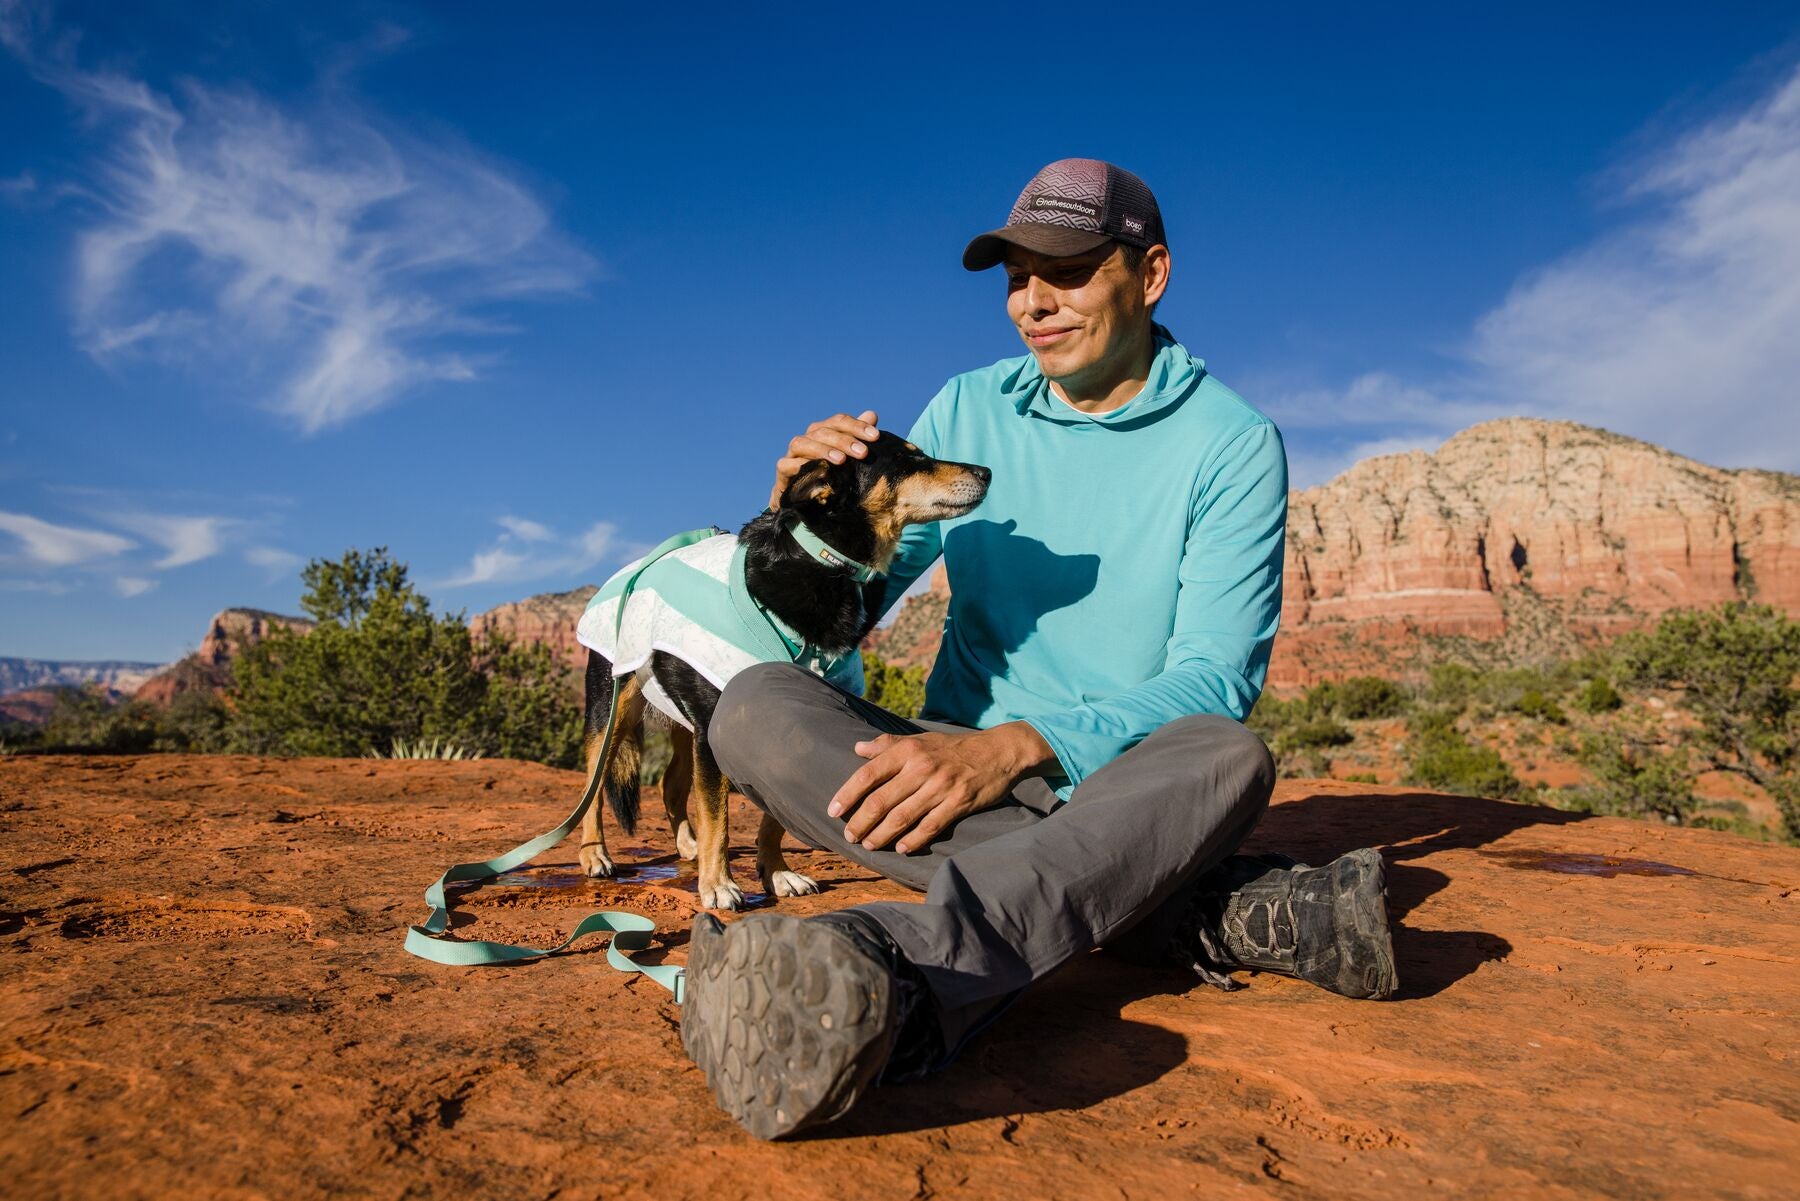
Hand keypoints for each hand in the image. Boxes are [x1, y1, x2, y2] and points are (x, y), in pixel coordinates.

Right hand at [770, 410, 880, 508]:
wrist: (807, 500)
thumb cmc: (832, 475)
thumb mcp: (848, 457)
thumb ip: (858, 437)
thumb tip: (872, 414)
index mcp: (823, 431)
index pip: (839, 421)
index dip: (857, 426)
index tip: (875, 436)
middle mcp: (807, 438)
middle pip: (823, 431)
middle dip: (844, 440)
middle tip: (863, 453)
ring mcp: (793, 453)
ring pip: (802, 443)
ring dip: (822, 450)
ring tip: (841, 460)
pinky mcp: (783, 469)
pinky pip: (787, 464)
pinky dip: (800, 465)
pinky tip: (818, 471)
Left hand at [828, 723, 1054, 853]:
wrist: (999, 751)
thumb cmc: (953, 747)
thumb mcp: (920, 739)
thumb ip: (887, 744)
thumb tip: (857, 748)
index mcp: (908, 750)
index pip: (868, 774)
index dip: (848, 794)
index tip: (833, 811)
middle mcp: (922, 767)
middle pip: (881, 801)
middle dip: (861, 822)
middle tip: (850, 836)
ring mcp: (941, 787)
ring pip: (902, 817)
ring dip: (881, 835)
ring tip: (869, 845)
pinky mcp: (959, 803)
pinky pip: (930, 826)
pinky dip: (913, 840)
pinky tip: (901, 849)